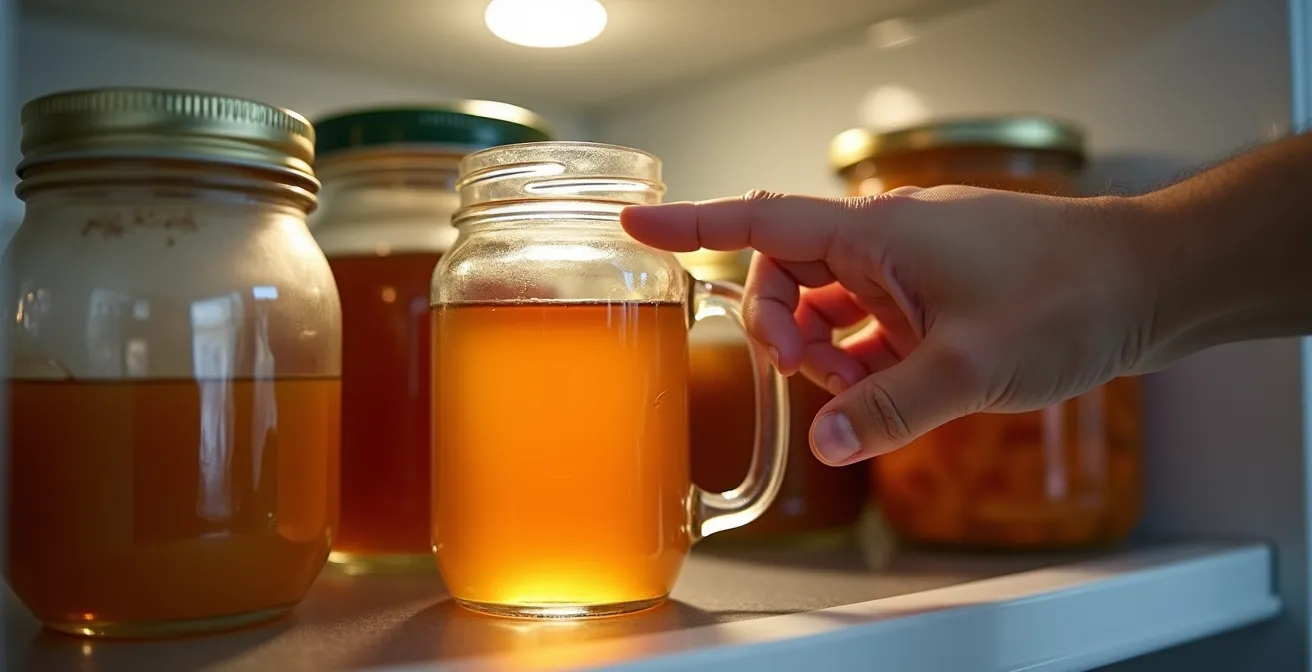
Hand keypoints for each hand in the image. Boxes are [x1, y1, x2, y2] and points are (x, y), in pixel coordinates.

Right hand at [622, 187, 1152, 465]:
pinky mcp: (936, 288)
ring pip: (829, 302)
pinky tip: (889, 388)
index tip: (637, 223)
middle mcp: (886, 240)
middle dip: (785, 330)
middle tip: (821, 378)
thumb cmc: (1067, 296)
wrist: (1150, 281)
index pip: (760, 221)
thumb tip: (822, 442)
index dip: (692, 224)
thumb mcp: (969, 367)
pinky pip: (871, 318)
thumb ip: (886, 409)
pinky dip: (866, 355)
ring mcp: (911, 263)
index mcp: (877, 234)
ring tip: (869, 390)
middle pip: (787, 274)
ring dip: (830, 351)